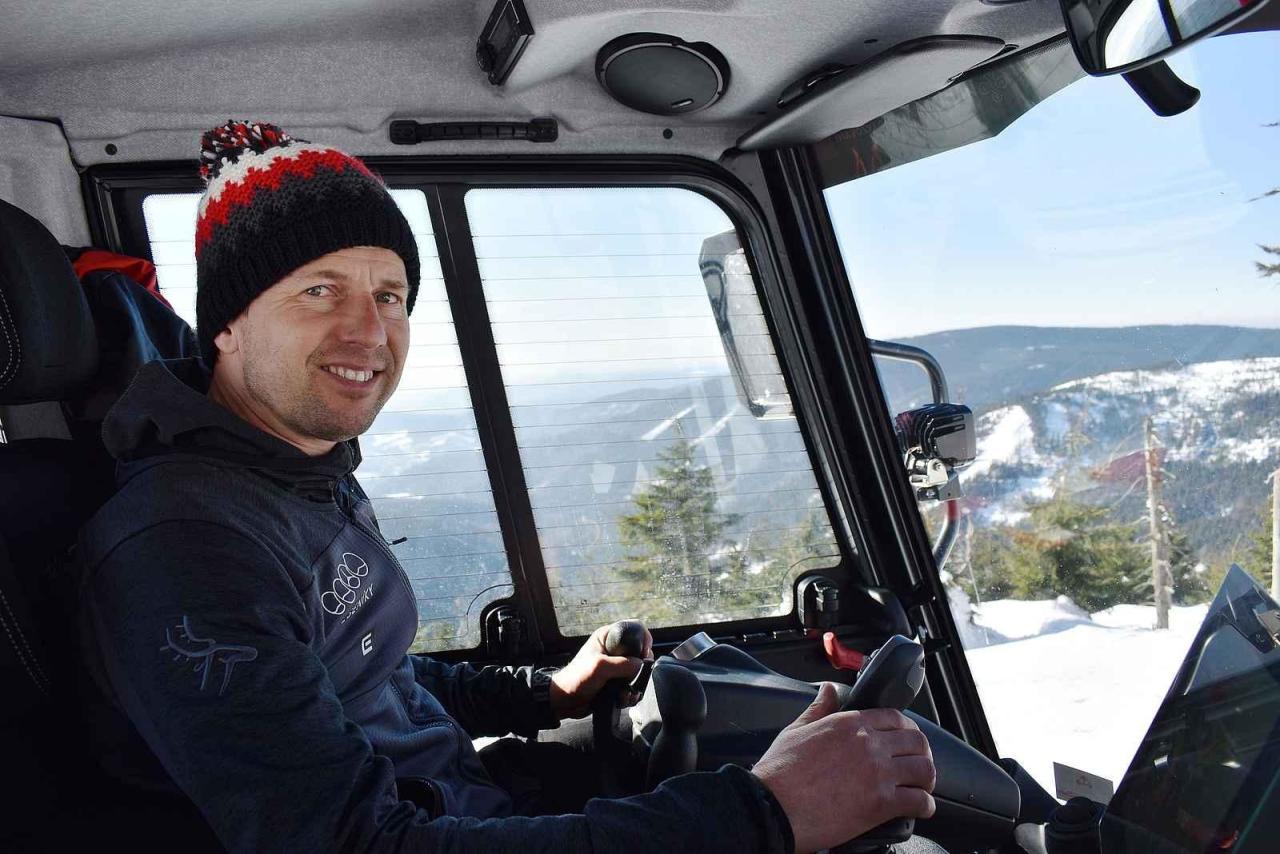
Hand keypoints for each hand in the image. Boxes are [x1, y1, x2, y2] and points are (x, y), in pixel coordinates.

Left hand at [549, 621, 653, 718]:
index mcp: (608, 637)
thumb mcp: (600, 667)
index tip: (643, 655)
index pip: (635, 629)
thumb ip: (623, 664)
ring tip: (624, 692)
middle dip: (640, 668)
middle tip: (633, 677)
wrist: (565, 700)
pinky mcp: (617, 682)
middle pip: (640, 653)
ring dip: (635, 685)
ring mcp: (616, 667)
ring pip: (638, 672)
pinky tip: (622, 698)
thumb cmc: (576, 678)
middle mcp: (614, 650)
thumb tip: (641, 666)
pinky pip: (633, 686)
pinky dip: (630, 694)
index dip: (643, 640)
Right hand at [751, 683, 935, 853]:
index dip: (907, 730)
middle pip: (917, 742)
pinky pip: (919, 801)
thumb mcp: (796, 730)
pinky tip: (921, 808)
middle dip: (922, 753)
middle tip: (917, 764)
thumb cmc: (780, 772)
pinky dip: (925, 806)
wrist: (773, 806)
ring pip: (924, 769)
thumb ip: (818, 708)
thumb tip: (828, 689)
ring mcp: (878, 774)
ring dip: (927, 778)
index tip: (906, 740)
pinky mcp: (881, 804)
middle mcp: (869, 744)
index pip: (895, 718)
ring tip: (922, 786)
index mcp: (849, 723)